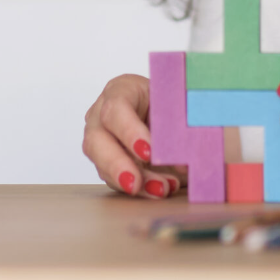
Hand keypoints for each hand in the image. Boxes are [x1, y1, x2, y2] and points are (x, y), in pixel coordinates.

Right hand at [82, 74, 183, 196]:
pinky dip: (137, 188)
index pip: (116, 108)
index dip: (130, 131)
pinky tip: (159, 189)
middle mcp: (103, 112)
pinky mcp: (106, 160)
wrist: (169, 114)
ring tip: (159, 190)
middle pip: (96, 138)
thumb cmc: (171, 104)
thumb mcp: (178, 107)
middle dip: (117, 164)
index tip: (149, 153)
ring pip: (101, 162)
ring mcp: (101, 137)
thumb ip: (180, 129)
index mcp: (122, 90)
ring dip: (130, 181)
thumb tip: (183, 162)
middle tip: (135, 183)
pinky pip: (113, 178)